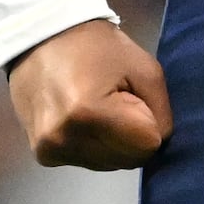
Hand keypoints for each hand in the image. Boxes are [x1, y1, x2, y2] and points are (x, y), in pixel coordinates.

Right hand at [6, 18, 171, 170]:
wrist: (41, 37)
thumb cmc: (97, 46)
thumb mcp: (145, 68)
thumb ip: (162, 112)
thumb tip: (160, 144)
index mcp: (89, 113)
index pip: (147, 146)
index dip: (149, 124)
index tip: (133, 99)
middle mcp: (65, 139)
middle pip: (128, 161)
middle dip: (132, 137)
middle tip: (115, 102)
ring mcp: (50, 151)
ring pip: (109, 165)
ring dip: (112, 144)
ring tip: (96, 109)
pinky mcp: (43, 156)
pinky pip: (88, 162)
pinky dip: (93, 145)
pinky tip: (81, 119)